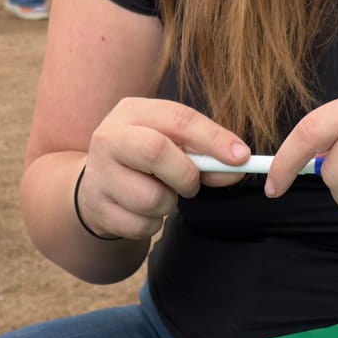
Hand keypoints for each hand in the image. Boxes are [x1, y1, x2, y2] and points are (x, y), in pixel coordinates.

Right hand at [75, 98, 253, 240]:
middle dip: (185, 175)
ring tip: (160, 196)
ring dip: (168, 204)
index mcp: (132, 112)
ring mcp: (99, 174)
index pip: (178, 118)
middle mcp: (109, 137)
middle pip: (156, 152)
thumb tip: (237, 166)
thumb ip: (206, 156)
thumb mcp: (174, 148)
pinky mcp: (97, 208)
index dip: (213, 138)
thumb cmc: (144, 162)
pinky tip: (142, 212)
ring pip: (150, 198)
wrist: (97, 187)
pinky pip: (140, 225)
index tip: (241, 157)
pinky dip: (152, 224)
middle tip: (192, 186)